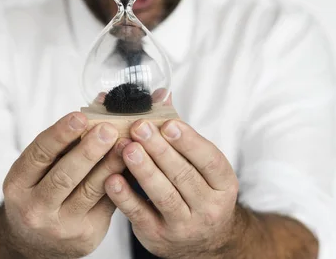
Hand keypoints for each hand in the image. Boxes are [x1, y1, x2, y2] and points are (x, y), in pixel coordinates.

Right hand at [0, 112, 129, 258]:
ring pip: (89, 191)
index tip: (80, 117)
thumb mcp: (39, 167)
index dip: (60, 134)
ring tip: (126, 144)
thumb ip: (66, 138)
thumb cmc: (41, 189)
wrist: (36, 241)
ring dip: (110, 165)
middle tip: (108, 129)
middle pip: (64, 176)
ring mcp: (60, 226)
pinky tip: (131, 165)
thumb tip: (101, 101)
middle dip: (89, 151)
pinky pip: (106, 205)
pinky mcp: (85, 235)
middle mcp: (35, 208)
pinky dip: (119, 182)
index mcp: (18, 184)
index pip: (39, 154)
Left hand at [104, 119, 239, 258]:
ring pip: (164, 195)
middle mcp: (209, 208)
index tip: (168, 123)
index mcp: (224, 184)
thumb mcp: (199, 164)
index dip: (189, 141)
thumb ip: (179, 132)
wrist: (202, 241)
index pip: (209, 160)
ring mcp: (185, 226)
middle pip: (183, 175)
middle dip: (159, 149)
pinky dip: (125, 197)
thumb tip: (161, 94)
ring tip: (127, 148)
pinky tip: (112, 178)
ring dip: (143, 170)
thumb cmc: (197, 189)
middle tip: (139, 127)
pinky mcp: (159, 237)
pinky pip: (140, 215)